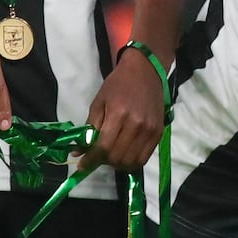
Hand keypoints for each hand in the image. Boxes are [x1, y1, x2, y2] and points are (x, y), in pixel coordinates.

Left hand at [79, 49, 165, 171]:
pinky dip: (132, 162)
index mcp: (119, 114)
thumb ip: (89, 128)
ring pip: (131, 162)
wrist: (145, 72)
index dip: (91, 160)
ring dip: (117, 164)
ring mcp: (150, 130)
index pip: (103, 147)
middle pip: (117, 157)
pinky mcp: (158, 133)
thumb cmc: (118, 85)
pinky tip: (124, 154)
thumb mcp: (98, 103)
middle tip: (97, 156)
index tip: (82, 165)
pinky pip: (144, 158)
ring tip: (111, 155)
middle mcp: (137, 125)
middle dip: (103, 162)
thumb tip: (79, 152)